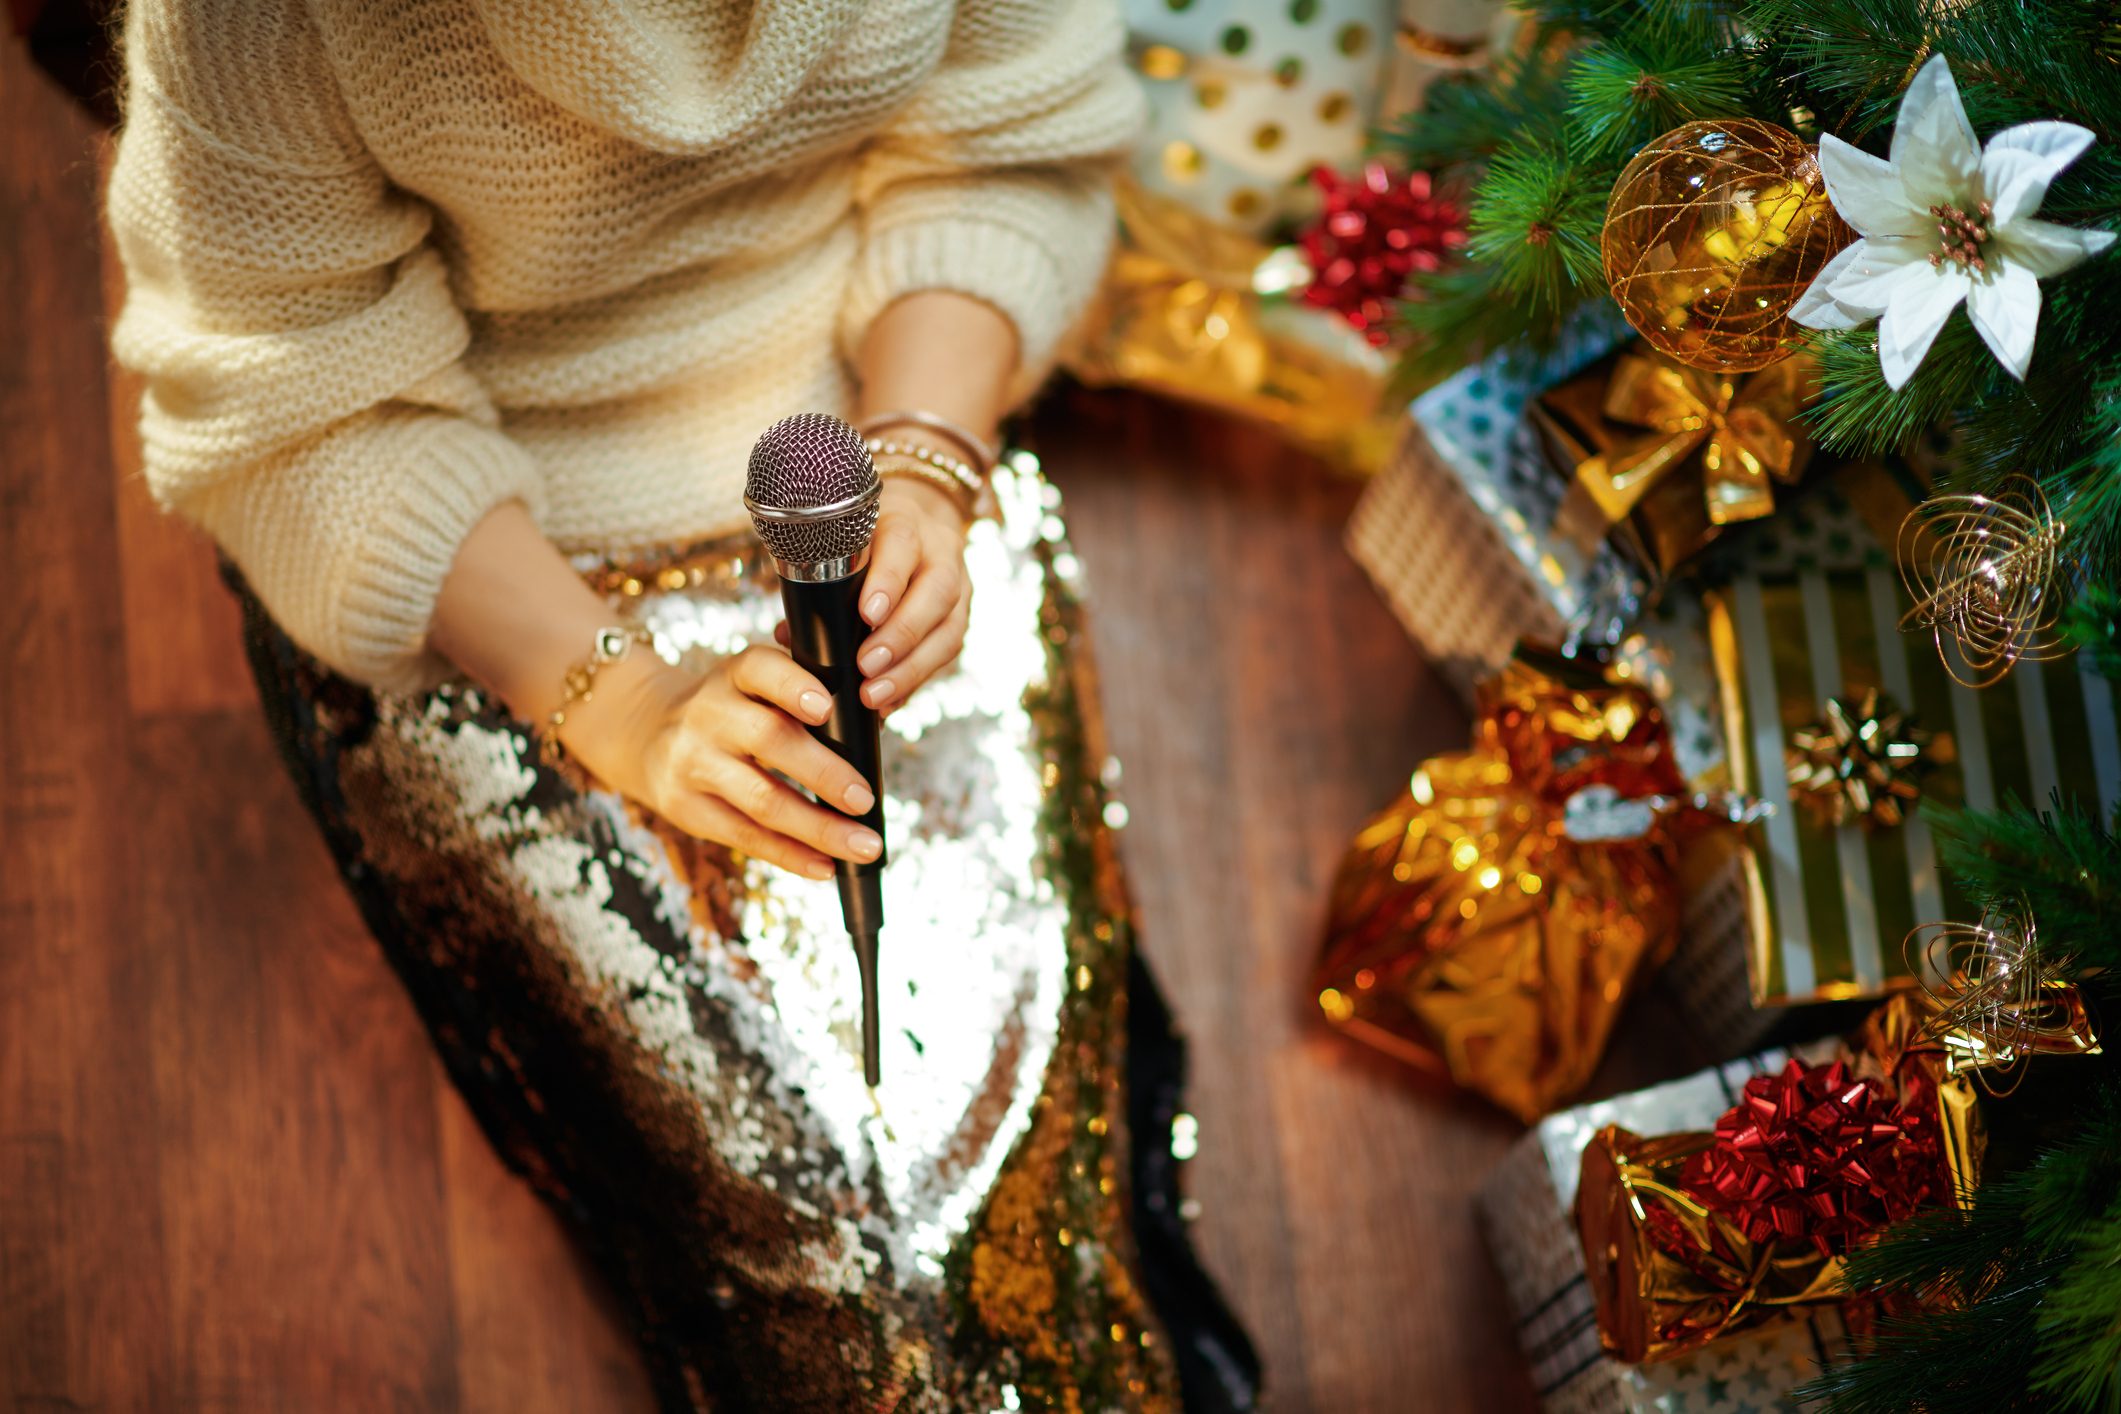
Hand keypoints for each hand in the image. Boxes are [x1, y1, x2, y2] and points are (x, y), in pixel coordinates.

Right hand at [560, 646, 882, 879]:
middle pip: (769, 740)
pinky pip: (745, 836)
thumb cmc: (732, 710)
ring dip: (819, 828)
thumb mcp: (753, 687)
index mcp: (733, 675)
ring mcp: (692, 762)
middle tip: (865, 798)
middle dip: (824, 773)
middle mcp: (708, 713)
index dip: (794, 686)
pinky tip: (826, 866)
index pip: (761, 670)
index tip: (828, 708)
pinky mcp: (684, 807)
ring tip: (864, 846)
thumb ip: (806, 698)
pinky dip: (791, 855)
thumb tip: (875, 728)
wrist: (646, 733)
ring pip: (761, 799)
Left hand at [776, 477, 971, 712]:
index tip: (866, 614)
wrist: (910, 529)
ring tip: (875, 694)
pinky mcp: (961, 615)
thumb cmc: (862, 542)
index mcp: (904, 520)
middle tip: (866, 666)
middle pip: (937, 590)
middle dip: (901, 633)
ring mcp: (959, 583)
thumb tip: (788, 637)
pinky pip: (948, 651)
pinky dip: (916, 679)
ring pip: (950, 627)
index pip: (904, 544)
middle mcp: (939, 549)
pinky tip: (891, 700)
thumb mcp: (841, 544)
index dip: (889, 581)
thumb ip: (819, 583)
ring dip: (911, 666)